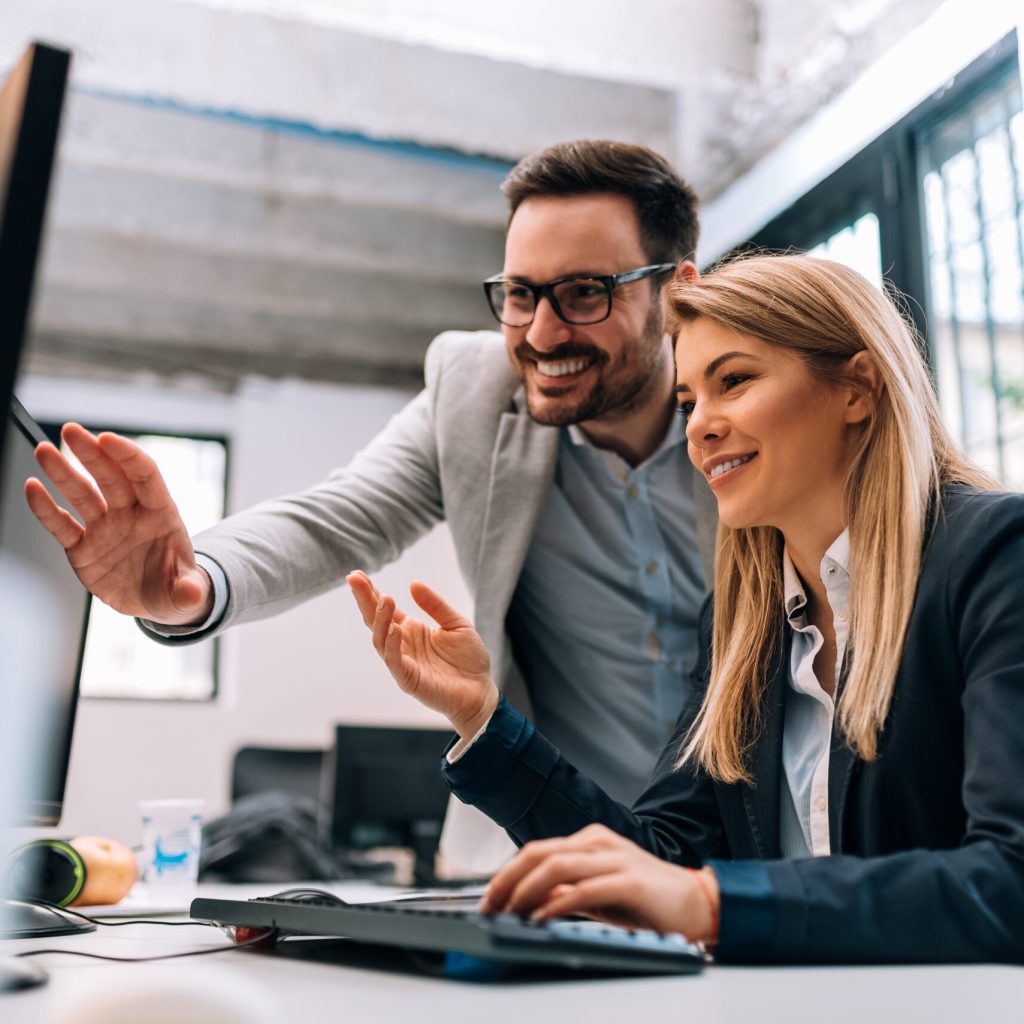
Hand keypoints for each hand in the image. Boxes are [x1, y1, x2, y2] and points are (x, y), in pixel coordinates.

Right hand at [24, 424, 212, 624]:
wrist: (156, 601)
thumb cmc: (175, 586)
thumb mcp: (186, 593)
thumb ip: (189, 591)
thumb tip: (194, 596)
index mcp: (161, 515)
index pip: (146, 477)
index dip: (128, 457)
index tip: (108, 439)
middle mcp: (130, 515)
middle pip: (110, 478)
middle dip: (91, 453)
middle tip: (71, 430)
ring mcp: (104, 529)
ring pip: (82, 495)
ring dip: (63, 473)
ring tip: (44, 450)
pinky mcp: (82, 548)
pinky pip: (62, 525)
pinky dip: (46, 509)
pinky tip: (32, 488)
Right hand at [347, 570, 498, 739]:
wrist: (481, 691)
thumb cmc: (468, 658)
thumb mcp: (456, 623)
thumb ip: (435, 605)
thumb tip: (413, 583)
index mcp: (410, 630)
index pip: (385, 609)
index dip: (370, 592)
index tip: (357, 574)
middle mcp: (402, 645)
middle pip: (375, 621)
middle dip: (364, 600)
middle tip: (354, 580)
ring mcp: (403, 663)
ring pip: (380, 640)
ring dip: (380, 619)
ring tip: (386, 598)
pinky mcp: (408, 680)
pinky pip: (394, 662)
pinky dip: (392, 645)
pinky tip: (394, 629)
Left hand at [479, 824, 718, 941]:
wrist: (697, 903)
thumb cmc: (648, 902)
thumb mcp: (597, 896)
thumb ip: (566, 894)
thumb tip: (530, 902)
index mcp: (590, 841)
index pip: (535, 852)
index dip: (506, 875)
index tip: (488, 901)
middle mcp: (598, 843)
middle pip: (538, 853)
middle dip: (506, 881)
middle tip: (488, 907)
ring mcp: (614, 858)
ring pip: (556, 865)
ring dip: (525, 891)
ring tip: (510, 913)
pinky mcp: (629, 881)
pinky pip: (584, 889)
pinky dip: (557, 904)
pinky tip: (541, 919)